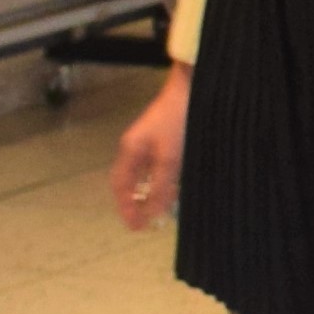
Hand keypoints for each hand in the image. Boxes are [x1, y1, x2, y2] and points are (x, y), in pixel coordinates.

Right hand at [111, 66, 188, 228]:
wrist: (193, 85)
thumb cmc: (178, 120)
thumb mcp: (170, 157)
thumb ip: (162, 186)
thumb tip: (153, 214)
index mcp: (130, 150)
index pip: (120, 186)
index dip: (126, 208)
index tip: (136, 228)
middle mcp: (136, 145)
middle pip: (130, 180)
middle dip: (137, 202)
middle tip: (149, 222)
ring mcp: (150, 139)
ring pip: (146, 173)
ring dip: (152, 191)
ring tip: (164, 209)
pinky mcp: (166, 135)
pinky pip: (159, 164)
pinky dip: (164, 179)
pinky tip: (177, 185)